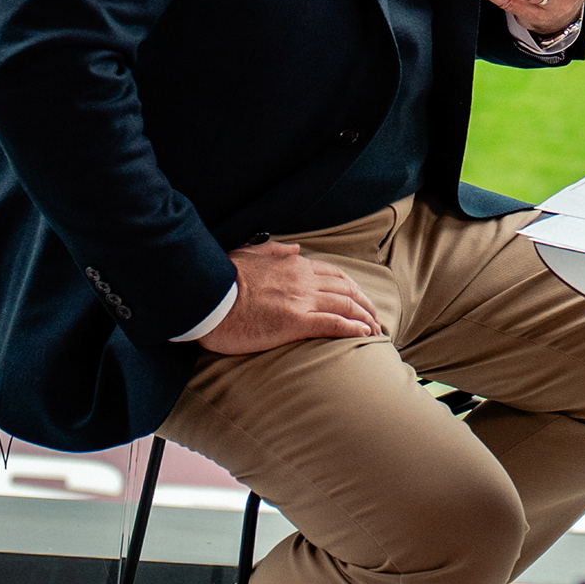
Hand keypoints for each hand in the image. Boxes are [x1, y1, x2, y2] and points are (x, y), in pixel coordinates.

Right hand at [204, 238, 382, 354]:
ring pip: (346, 306)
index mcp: (293, 264)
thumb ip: (274, 250)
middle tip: (375, 317)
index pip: (334, 274)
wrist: (207, 299)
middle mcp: (303, 280)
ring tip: (377, 330)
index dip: (352, 287)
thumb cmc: (221, 279)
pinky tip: (365, 335)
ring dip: (366, 318)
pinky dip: (353, 328)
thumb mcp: (248, 254)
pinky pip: (333, 324)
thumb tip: (296, 249)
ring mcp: (301, 301)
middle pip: (346, 289)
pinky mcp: (294, 322)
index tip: (360, 298)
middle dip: (365, 304)